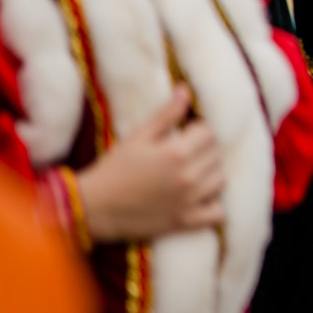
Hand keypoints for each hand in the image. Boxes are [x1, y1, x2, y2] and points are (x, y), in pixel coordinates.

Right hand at [78, 86, 225, 242]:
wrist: (91, 209)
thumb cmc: (113, 170)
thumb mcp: (138, 137)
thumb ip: (167, 114)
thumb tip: (186, 90)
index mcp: (177, 153)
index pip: (210, 133)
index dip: (198, 131)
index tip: (185, 135)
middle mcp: (188, 176)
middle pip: (217, 155)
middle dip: (205, 151)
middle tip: (186, 154)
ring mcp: (189, 201)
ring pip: (221, 180)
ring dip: (211, 174)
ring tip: (192, 173)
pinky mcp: (185, 222)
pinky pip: (217, 213)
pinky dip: (213, 205)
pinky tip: (200, 198)